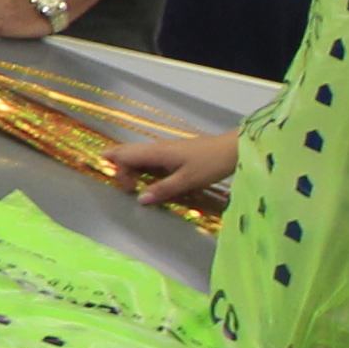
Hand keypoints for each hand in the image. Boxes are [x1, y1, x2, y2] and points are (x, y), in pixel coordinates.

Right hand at [113, 129, 239, 207]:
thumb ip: (163, 189)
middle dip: (117, 163)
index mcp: (157, 152)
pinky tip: (149, 175)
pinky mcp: (174, 152)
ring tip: (130, 180)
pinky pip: (150, 156)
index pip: (125, 157)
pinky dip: (143, 165)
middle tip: (115, 178)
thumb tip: (140, 199)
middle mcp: (157, 147)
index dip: (121, 173)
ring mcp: (166, 148)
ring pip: (139, 153)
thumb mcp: (187, 181)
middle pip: (128, 150)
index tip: (131, 191)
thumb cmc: (210, 164)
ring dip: (130, 165)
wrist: (232, 149)